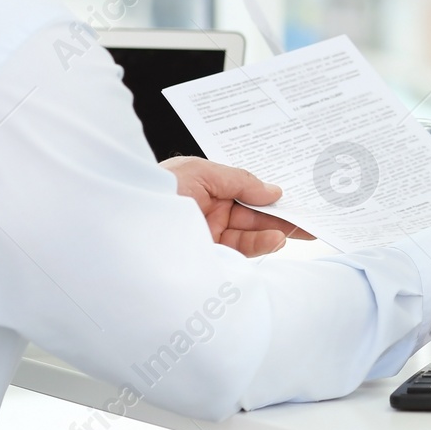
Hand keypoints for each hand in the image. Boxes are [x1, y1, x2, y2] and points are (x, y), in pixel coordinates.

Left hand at [162, 156, 312, 256]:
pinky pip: (241, 251)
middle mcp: (207, 211)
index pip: (245, 189)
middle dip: (280, 214)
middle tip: (309, 218)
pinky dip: (261, 245)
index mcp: (204, 186)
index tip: (297, 195)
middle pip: (252, 213)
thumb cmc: (154, 191)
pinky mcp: (208, 257)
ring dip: (274, 231)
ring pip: (250, 233)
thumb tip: (273, 190)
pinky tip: (275, 239)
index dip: (270, 192)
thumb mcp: (200, 172)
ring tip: (293, 230)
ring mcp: (207, 235)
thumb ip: (240, 180)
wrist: (120, 228)